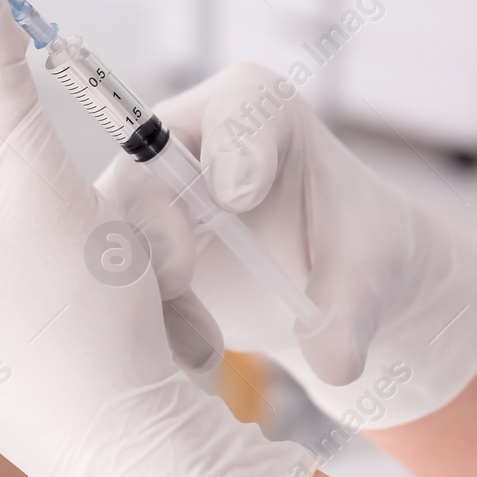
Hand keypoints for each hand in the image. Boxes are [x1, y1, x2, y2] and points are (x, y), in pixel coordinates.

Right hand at [97, 63, 476, 427]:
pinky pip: (110, 283)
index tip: (241, 196)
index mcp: (253, 110)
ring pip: (112, 235)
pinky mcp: (127, 248)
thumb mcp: (367, 275)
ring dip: (143, 291)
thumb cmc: (352, 249)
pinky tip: (191, 355)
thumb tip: (334, 365)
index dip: (230, 149)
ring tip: (201, 345)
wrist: (324, 285)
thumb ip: (349, 312)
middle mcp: (184, 141)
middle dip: (155, 225)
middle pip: (145, 173)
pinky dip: (140, 324)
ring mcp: (146, 196)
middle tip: (178, 278)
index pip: (231, 113)